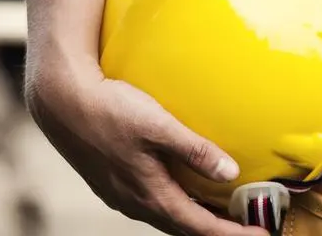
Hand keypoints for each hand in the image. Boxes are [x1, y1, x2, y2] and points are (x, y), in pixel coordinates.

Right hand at [25, 59, 267, 235]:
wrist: (60, 100)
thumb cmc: (110, 109)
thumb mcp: (158, 126)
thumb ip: (195, 150)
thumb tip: (230, 173)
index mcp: (149, 194)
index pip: (199, 225)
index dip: (231, 233)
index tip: (261, 234)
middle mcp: (134, 201)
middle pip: (184, 227)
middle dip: (217, 230)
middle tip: (248, 227)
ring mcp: (121, 193)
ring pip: (167, 216)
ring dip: (196, 218)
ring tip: (224, 213)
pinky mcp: (113, 181)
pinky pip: (153, 202)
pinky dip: (178, 204)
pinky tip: (187, 190)